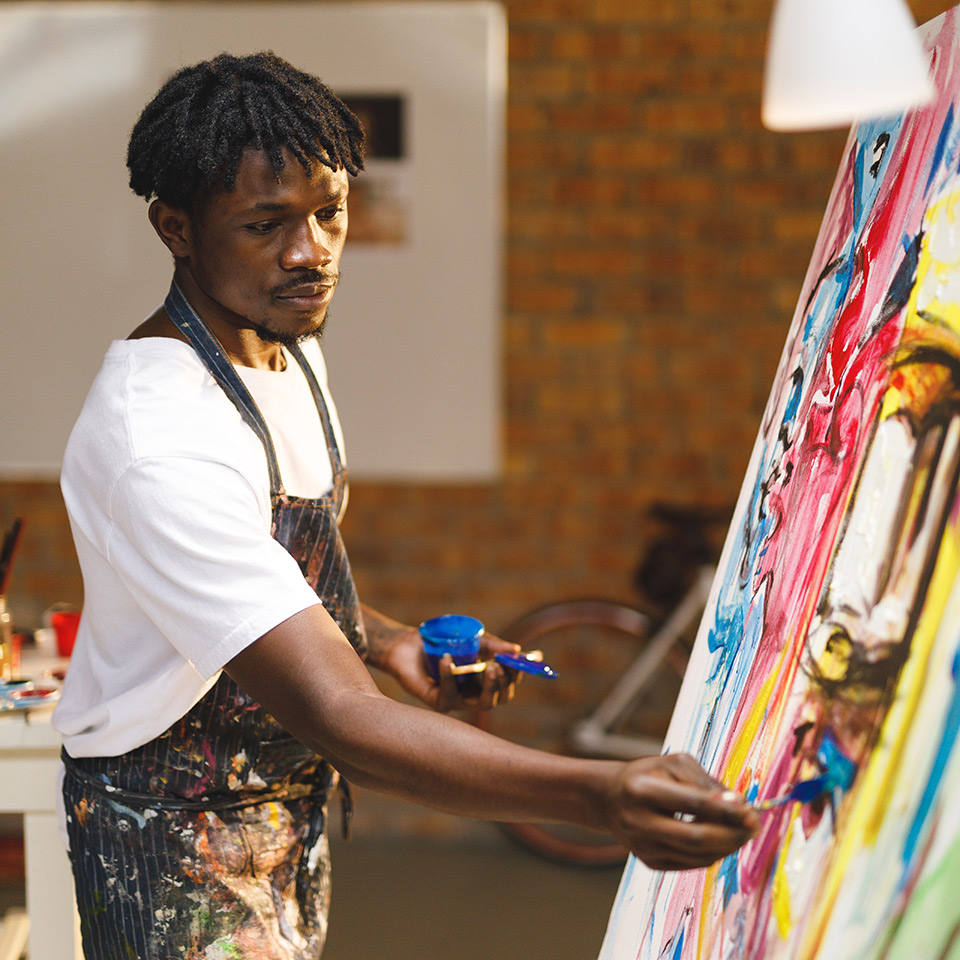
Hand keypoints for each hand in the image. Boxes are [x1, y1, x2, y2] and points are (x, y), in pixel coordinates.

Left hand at [383, 628, 521, 712]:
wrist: (408, 646)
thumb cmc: (441, 644)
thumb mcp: (472, 640)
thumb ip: (493, 645)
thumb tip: (517, 649)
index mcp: (484, 681)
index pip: (507, 685)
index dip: (516, 675)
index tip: (519, 660)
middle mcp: (474, 694)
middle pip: (500, 699)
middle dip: (504, 684)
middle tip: (502, 667)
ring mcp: (458, 700)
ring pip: (482, 704)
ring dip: (489, 687)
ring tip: (488, 667)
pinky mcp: (438, 701)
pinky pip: (449, 694)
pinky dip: (450, 675)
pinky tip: (447, 659)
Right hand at [604, 754, 758, 870]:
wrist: (611, 798)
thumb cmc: (649, 774)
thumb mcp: (674, 764)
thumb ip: (707, 784)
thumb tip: (740, 806)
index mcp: (642, 789)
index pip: (692, 803)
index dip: (726, 810)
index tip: (752, 812)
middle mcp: (638, 821)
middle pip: (696, 837)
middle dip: (732, 834)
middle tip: (754, 826)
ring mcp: (643, 846)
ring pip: (698, 854)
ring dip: (728, 844)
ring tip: (742, 830)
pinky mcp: (650, 862)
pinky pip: (692, 862)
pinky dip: (713, 852)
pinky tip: (722, 837)